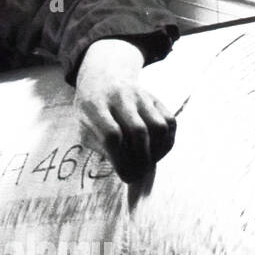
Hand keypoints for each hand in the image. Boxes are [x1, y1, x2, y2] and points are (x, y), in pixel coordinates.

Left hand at [74, 38, 175, 181]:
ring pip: (158, 126)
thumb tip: (130, 172)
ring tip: (149, 161)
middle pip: (138, 131)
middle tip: (140, 173)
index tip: (126, 176)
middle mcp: (119, 97)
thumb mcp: (84, 129)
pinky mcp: (155, 98)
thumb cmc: (91, 113)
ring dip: (157, 151)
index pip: (112, 136)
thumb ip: (101, 149)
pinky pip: (170, 122)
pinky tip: (157, 150)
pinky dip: (167, 142)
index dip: (122, 161)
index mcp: (94, 105)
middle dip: (142, 160)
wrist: (103, 77)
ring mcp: (140, 95)